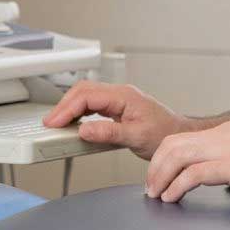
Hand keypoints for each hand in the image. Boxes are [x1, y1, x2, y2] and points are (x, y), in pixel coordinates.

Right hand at [42, 81, 193, 160]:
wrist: (179, 135)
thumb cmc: (165, 134)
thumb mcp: (136, 137)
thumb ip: (109, 133)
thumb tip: (84, 130)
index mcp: (123, 95)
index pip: (87, 96)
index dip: (67, 109)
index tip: (54, 122)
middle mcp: (119, 93)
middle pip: (82, 91)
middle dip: (63, 106)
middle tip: (50, 124)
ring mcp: (118, 99)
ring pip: (86, 96)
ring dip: (70, 108)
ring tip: (57, 124)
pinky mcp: (117, 108)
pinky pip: (92, 105)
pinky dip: (79, 113)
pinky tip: (73, 124)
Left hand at [143, 119, 229, 202]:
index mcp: (228, 133)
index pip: (184, 138)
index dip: (165, 157)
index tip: (159, 174)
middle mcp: (222, 136)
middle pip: (173, 144)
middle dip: (155, 167)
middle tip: (151, 188)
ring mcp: (228, 149)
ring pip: (178, 155)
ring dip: (161, 176)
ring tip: (157, 194)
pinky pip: (196, 173)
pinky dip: (178, 185)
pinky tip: (173, 197)